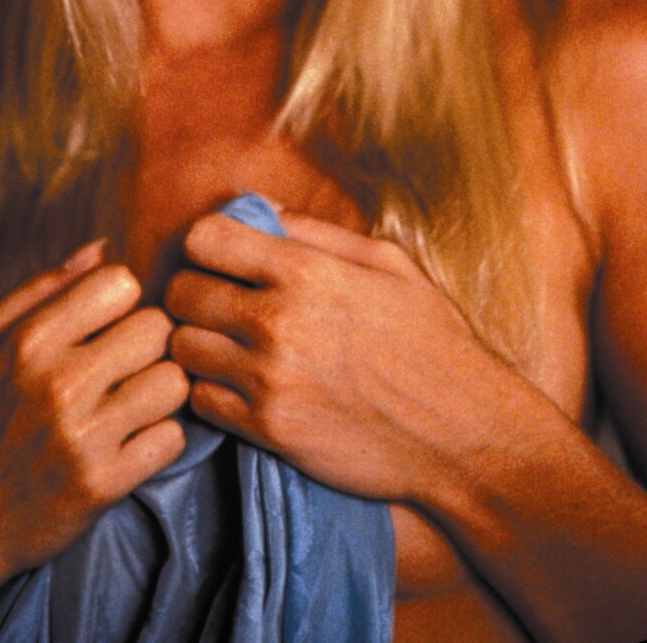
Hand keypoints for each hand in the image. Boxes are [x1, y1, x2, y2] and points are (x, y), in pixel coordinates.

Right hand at [0, 242, 189, 612]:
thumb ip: (39, 289)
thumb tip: (101, 248)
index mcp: (27, 341)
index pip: (121, 282)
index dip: (120, 301)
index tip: (106, 323)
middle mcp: (58, 385)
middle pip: (157, 328)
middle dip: (146, 342)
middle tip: (125, 363)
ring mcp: (83, 438)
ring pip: (173, 382)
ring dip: (159, 390)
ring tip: (133, 399)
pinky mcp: (104, 486)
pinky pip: (172, 438)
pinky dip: (159, 439)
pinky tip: (131, 439)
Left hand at [166, 211, 505, 506]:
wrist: (465, 434)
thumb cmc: (432, 342)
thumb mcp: (389, 264)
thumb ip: (319, 233)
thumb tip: (263, 211)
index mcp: (308, 271)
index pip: (204, 238)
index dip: (207, 246)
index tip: (224, 260)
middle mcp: (279, 321)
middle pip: (181, 293)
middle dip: (194, 294)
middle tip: (218, 305)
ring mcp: (269, 379)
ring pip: (182, 348)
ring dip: (198, 344)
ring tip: (226, 346)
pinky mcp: (268, 430)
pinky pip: (201, 400)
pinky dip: (212, 391)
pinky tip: (240, 386)